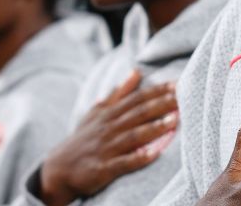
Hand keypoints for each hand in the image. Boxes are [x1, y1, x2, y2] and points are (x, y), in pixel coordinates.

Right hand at [39, 70, 177, 205]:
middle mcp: (109, 128)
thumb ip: (119, 92)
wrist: (59, 167)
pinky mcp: (104, 168)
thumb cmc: (84, 137)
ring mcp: (107, 148)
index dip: (156, 91)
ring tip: (174, 122)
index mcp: (110, 113)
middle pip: (138, 113)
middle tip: (181, 97)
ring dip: (154, 128)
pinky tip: (154, 154)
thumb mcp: (97, 111)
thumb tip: (136, 72)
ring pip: (133, 136)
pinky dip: (138, 158)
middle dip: (160, 105)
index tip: (176, 84)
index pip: (136, 98)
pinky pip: (123, 163)